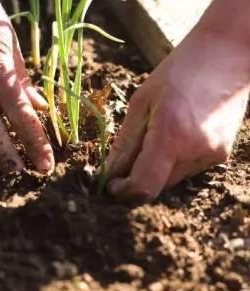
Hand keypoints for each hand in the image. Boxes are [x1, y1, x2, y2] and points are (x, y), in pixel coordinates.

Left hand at [105, 15, 249, 200]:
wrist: (228, 53)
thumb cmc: (179, 70)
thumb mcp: (141, 102)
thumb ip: (125, 143)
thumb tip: (109, 172)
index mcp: (171, 135)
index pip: (143, 186)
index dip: (123, 191)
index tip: (112, 183)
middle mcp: (195, 151)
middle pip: (156, 186)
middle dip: (137, 177)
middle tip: (129, 155)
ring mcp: (212, 155)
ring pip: (171, 179)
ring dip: (156, 168)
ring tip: (158, 134)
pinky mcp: (221, 154)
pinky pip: (188, 169)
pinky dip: (174, 160)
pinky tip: (177, 133)